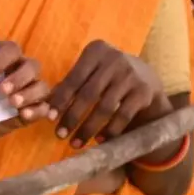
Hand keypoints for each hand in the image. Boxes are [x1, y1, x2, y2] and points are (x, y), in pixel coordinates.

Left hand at [0, 41, 50, 142]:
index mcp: (2, 57)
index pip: (11, 49)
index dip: (1, 59)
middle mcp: (19, 70)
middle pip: (31, 66)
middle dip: (18, 77)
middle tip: (1, 90)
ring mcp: (29, 89)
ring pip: (41, 86)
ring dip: (28, 93)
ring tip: (12, 102)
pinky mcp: (33, 108)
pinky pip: (44, 107)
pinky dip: (36, 110)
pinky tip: (23, 115)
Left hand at [46, 41, 170, 149]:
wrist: (147, 76)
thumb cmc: (108, 75)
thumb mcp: (92, 71)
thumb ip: (72, 84)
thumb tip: (46, 108)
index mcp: (96, 51)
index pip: (73, 79)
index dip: (60, 100)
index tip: (49, 118)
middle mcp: (114, 60)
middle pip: (88, 94)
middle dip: (72, 117)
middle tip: (60, 135)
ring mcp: (131, 76)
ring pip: (105, 107)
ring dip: (88, 128)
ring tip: (76, 143)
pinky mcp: (144, 92)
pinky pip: (123, 115)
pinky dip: (109, 130)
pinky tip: (98, 140)